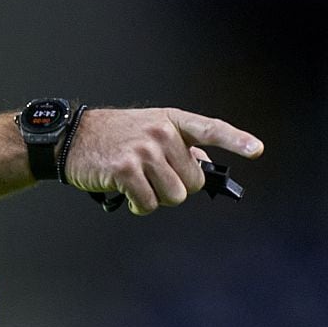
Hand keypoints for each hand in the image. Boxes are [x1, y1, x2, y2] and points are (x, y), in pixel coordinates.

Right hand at [62, 108, 262, 214]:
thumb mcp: (148, 130)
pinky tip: (124, 192)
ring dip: (156, 198)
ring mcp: (143, 150)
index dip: (236, 140)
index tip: (257, 150)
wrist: (70, 138)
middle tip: (150, 176)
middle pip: (192, 181)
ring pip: (174, 196)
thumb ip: (179, 146)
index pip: (209, 129)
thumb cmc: (111, 137)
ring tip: (136, 183)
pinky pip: (149, 204)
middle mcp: (160, 132)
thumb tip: (205, 167)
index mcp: (170, 120)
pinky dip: (138, 206)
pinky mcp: (126, 170)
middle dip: (174, 186)